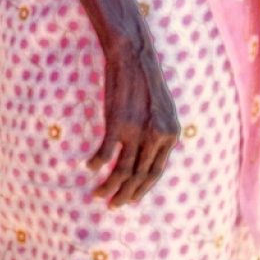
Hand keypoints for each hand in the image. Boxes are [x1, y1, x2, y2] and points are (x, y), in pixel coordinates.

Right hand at [91, 33, 180, 206]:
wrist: (134, 54)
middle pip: (140, 176)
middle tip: (112, 205)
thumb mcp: (161, 107)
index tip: (129, 199)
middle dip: (125, 195)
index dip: (142, 189)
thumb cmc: (144, 78)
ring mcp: (138, 132)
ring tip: (97, 194)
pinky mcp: (118, 124)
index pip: (156, 172)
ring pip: (123, 171)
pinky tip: (89, 167)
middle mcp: (158, 137)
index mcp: (171, 134)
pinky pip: (106, 153)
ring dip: (109, 186)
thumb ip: (158, 129)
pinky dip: (97, 163)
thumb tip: (149, 147)